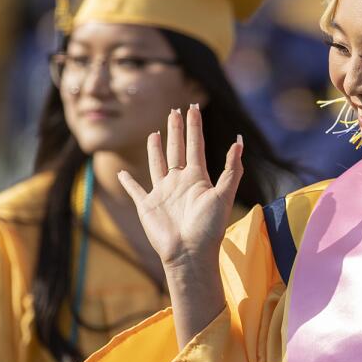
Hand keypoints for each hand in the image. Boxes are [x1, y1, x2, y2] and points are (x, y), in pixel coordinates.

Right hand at [118, 105, 242, 272]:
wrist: (189, 253)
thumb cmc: (208, 228)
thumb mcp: (224, 195)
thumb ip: (232, 169)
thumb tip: (240, 140)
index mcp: (197, 178)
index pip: (195, 145)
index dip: (195, 127)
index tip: (193, 107)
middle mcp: (179, 182)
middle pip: (177, 149)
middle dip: (176, 130)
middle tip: (175, 110)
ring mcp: (162, 192)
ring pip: (157, 163)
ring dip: (156, 149)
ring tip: (155, 133)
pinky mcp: (147, 205)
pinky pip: (134, 189)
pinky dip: (127, 181)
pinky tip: (122, 173)